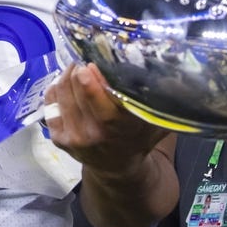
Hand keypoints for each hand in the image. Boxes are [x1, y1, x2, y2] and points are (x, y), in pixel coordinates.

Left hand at [46, 62, 176, 226]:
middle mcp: (92, 135)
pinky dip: (57, 87)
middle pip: (76, 92)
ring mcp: (72, 137)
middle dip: (79, 71)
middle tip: (87, 59)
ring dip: (68, 74)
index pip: (102, 110)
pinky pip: (50, 103)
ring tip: (78, 67)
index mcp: (117, 131)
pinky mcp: (57, 137)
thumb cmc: (139, 138)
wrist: (117, 168)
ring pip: (62, 93)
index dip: (93, 86)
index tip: (91, 66)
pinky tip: (67, 81)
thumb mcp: (155, 123)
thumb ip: (161, 104)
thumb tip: (176, 78)